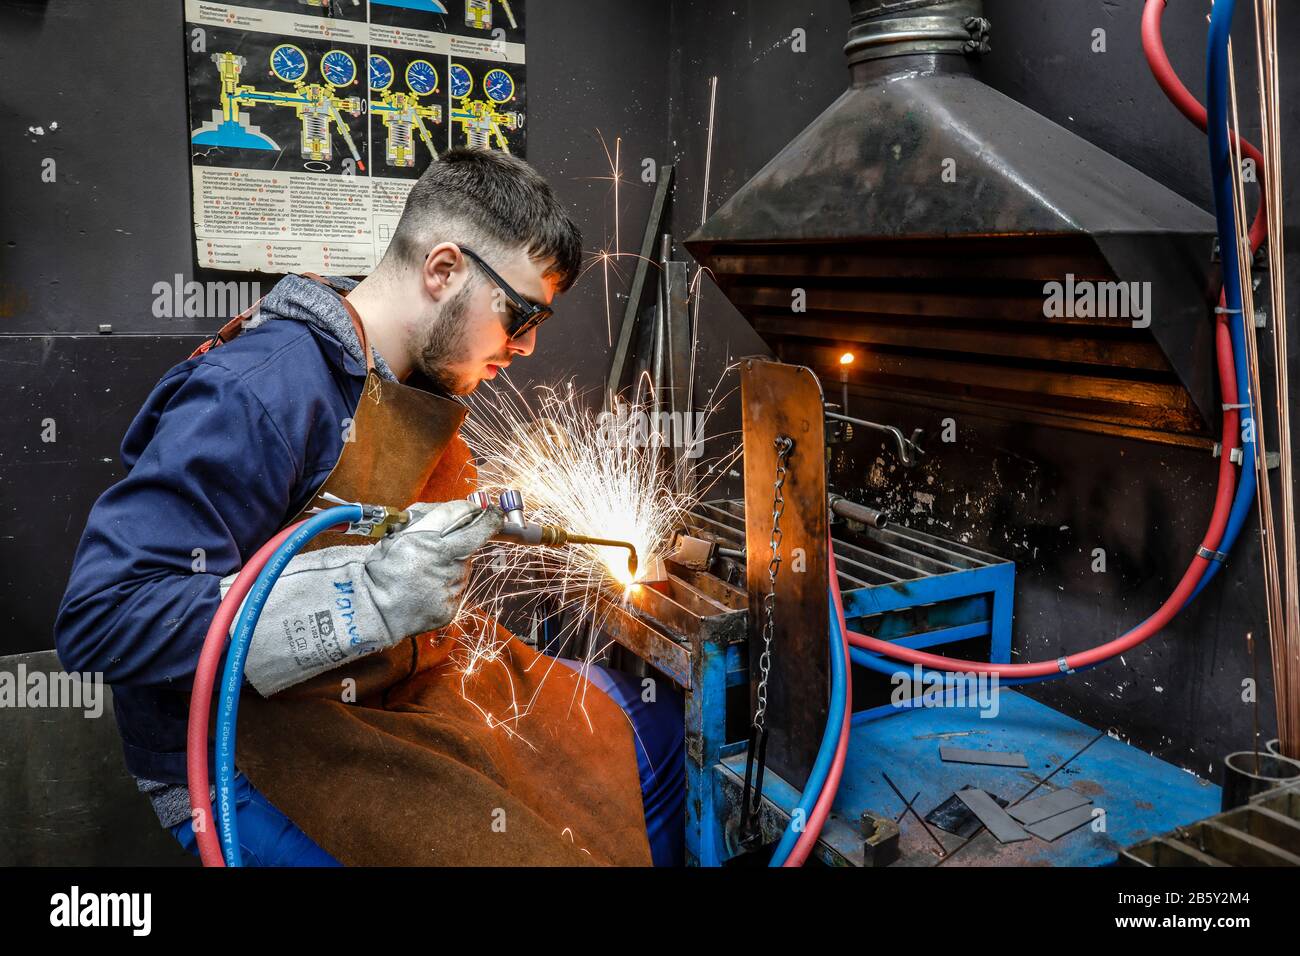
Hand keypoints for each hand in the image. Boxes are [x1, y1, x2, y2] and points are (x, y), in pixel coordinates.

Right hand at [229, 500, 502, 695]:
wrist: (369, 607)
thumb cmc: (382, 566)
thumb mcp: (401, 533)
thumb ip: (433, 519)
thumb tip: (466, 508)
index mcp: (428, 542)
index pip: (469, 521)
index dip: (483, 515)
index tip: (490, 512)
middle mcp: (441, 565)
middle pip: (473, 542)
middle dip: (475, 533)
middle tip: (473, 530)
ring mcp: (447, 589)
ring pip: (464, 567)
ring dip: (454, 563)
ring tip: (427, 569)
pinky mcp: (449, 608)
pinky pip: (457, 589)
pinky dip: (447, 585)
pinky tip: (427, 586)